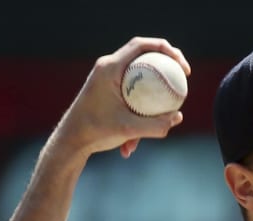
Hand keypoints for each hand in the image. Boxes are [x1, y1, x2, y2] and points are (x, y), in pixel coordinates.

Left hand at [52, 36, 190, 159]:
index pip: (142, 45)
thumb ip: (156, 124)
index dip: (167, 50)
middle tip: (182, 80)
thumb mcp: (128, 130)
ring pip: (139, 78)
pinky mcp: (107, 90)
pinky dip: (138, 112)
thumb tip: (178, 117)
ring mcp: (107, 78)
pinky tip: (132, 144)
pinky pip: (131, 94)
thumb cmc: (94, 132)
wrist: (69, 142)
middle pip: (144, 56)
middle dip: (166, 66)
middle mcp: (107, 67)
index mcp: (110, 67)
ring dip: (151, 98)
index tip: (182, 68)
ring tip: (159, 121)